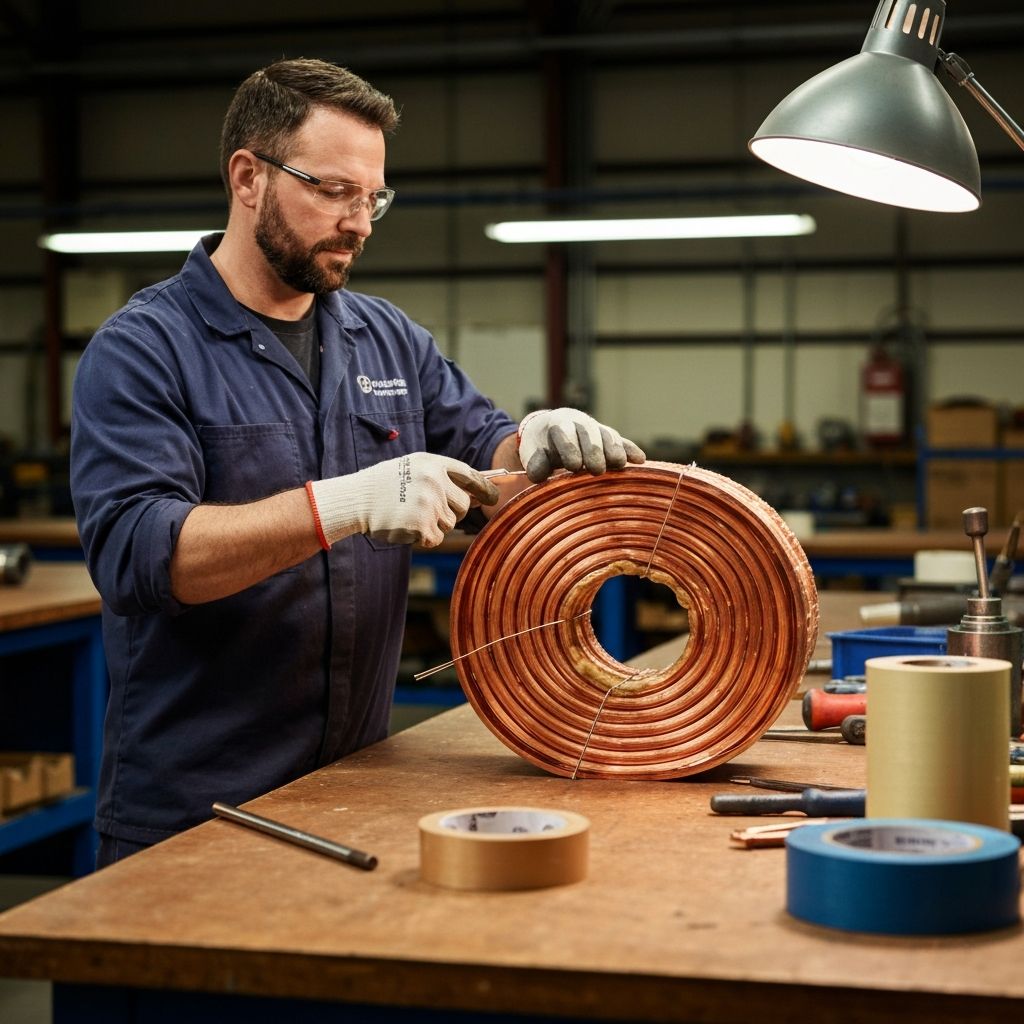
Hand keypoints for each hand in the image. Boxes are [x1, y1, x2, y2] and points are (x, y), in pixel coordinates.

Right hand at [308, 453, 498, 548]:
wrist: (355, 500)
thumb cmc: (383, 486)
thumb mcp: (412, 469)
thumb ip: (441, 477)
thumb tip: (475, 495)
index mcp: (433, 463)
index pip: (470, 475)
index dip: (485, 488)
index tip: (493, 497)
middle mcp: (435, 480)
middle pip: (463, 505)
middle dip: (450, 511)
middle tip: (424, 509)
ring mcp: (430, 502)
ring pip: (450, 523)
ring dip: (434, 525)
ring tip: (409, 514)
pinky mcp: (423, 524)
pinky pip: (437, 538)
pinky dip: (424, 538)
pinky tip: (406, 527)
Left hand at [517, 408, 645, 482]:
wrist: (549, 432)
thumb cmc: (540, 447)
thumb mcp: (532, 453)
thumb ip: (534, 463)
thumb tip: (538, 475)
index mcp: (558, 423)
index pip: (565, 432)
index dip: (570, 448)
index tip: (573, 466)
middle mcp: (579, 422)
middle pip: (589, 433)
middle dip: (594, 450)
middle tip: (596, 470)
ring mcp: (596, 429)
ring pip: (607, 435)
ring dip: (614, 449)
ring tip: (618, 465)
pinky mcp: (609, 438)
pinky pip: (622, 442)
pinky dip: (630, 449)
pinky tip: (640, 460)